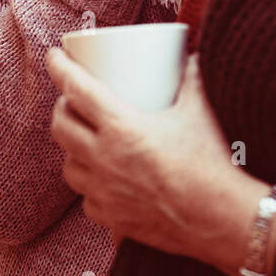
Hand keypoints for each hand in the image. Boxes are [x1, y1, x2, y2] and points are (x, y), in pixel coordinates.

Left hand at [46, 48, 262, 271]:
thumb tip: (193, 57)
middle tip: (73, 98)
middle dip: (62, 108)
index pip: (78, 90)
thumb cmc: (213, 160)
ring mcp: (104, 193)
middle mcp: (104, 160)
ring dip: (71, 148)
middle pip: (62, 128)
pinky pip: (87, 200)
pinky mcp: (113, 220)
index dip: (61, 69)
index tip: (54, 55)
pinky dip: (90, 186)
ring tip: (84, 139)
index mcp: (121, 127)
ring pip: (68, 167)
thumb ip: (194, 77)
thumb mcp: (201, 109)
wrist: (221, 217)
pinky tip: (102, 180)